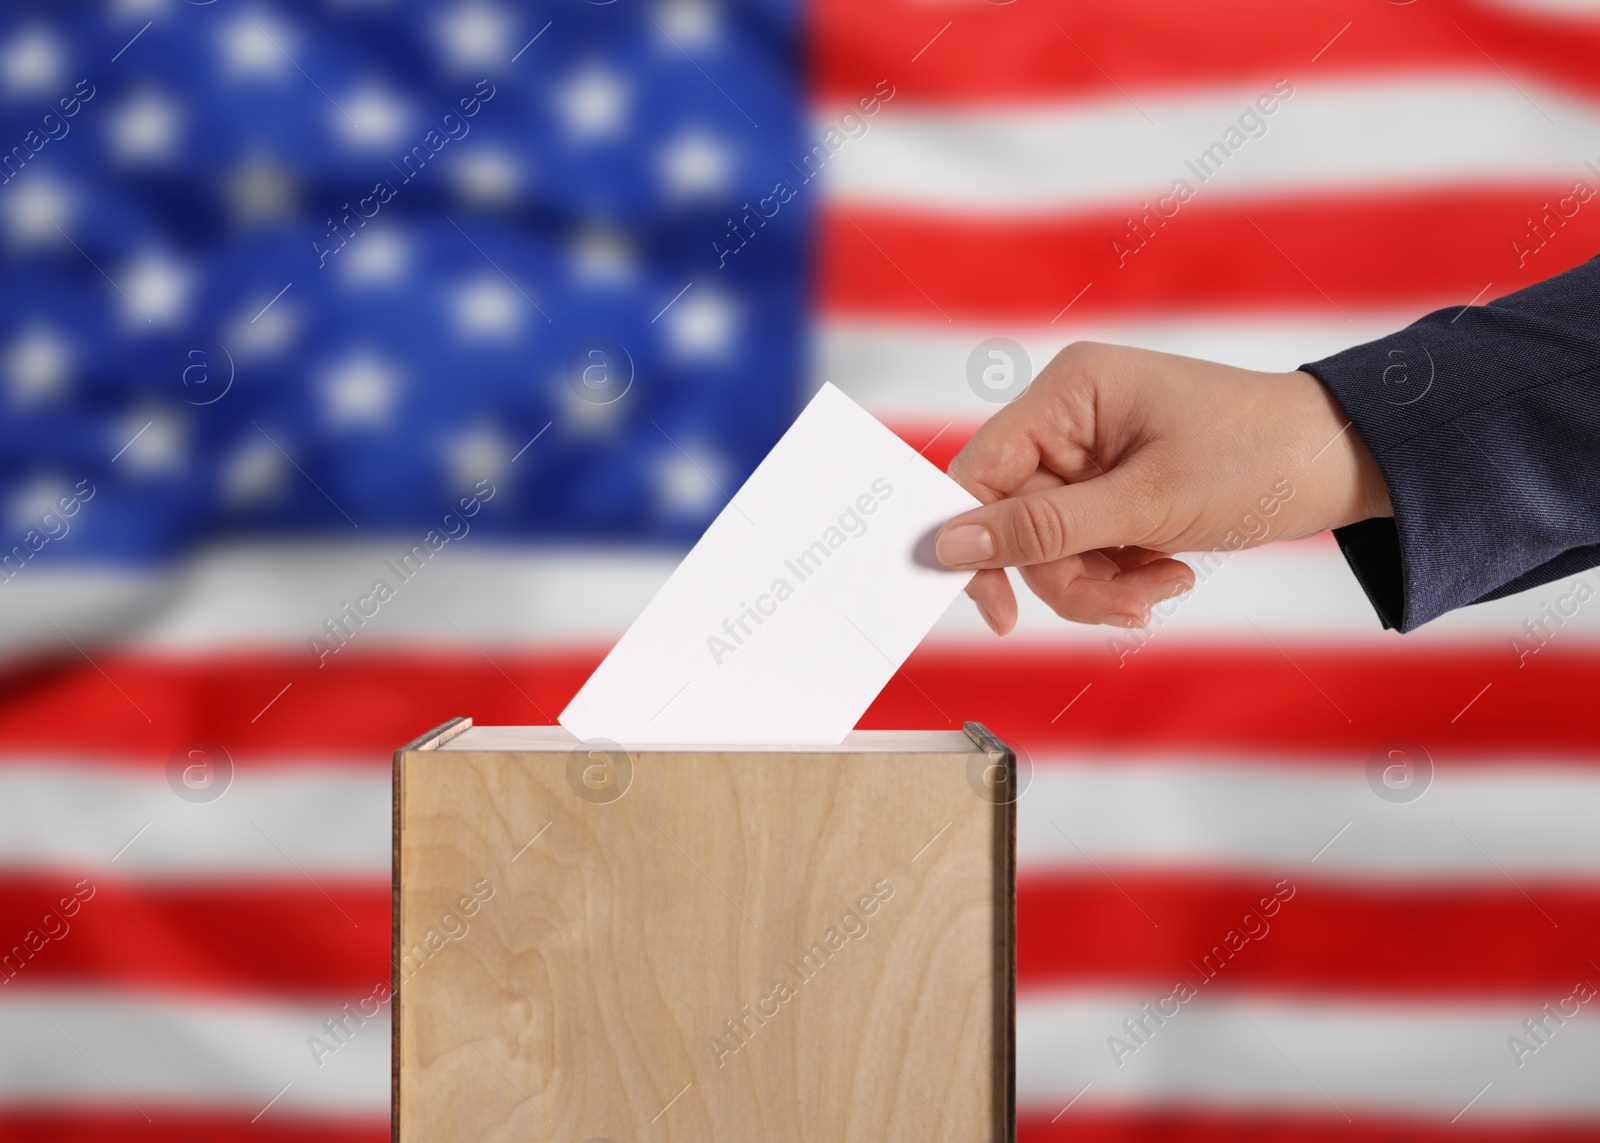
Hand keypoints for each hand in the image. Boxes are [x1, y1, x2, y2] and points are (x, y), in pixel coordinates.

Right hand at [934, 342, 1392, 632]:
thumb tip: (948, 545)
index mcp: (1068, 393)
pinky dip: (1121, 573)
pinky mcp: (1115, 486)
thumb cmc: (1257, 457)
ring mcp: (1092, 454)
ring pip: (1051, 544)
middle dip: (1068, 574)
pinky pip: (1085, 546)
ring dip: (1101, 581)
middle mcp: (1070, 418)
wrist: (1341, 462)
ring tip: (1162, 587)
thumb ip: (1043, 527)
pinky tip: (1169, 572)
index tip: (997, 610)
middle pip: (1017, 520)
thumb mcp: (1146, 503)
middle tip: (1124, 606)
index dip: (975, 542)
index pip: (979, 471)